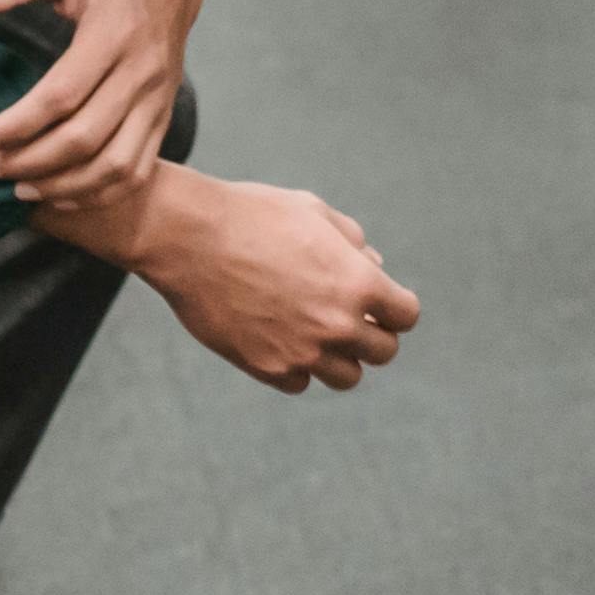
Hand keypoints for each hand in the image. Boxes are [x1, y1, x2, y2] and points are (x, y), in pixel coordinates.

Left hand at [0, 0, 236, 210]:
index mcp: (114, 33)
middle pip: (85, 138)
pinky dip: (99, 192)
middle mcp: (141, 72)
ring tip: (19, 188)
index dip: (18, 125)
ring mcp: (157, 99)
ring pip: (115, 165)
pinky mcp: (163, 115)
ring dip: (64, 185)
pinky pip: (137, 170)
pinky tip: (61, 193)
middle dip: (30, 162)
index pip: (62, 95)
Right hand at [59, 168, 420, 393]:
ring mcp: (304, 352)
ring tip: (317, 333)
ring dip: (340, 358)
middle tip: (350, 319)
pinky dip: (297, 367)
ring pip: (347, 377)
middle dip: (372, 334)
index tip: (380, 303)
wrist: (188, 239)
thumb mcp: (313, 211)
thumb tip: (374, 266)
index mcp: (359, 284)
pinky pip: (301, 383)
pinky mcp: (268, 369)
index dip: (395, 307)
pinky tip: (281, 340)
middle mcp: (338, 325)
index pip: (406, 316)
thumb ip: (353, 241)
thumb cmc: (252, 215)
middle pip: (384, 352)